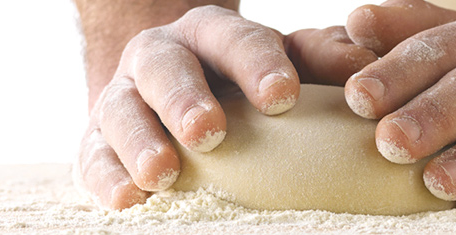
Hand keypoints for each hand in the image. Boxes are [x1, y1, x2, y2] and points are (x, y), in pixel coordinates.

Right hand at [74, 5, 377, 208]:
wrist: (166, 94)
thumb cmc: (236, 86)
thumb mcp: (276, 64)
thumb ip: (316, 60)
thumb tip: (363, 67)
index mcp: (208, 34)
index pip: (232, 39)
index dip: (257, 65)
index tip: (284, 98)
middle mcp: (159, 57)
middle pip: (165, 68)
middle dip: (184, 98)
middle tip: (208, 132)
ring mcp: (122, 98)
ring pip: (120, 110)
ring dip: (139, 140)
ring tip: (162, 173)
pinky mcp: (95, 141)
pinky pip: (92, 156)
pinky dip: (107, 177)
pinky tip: (128, 199)